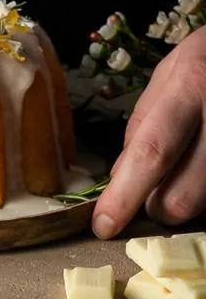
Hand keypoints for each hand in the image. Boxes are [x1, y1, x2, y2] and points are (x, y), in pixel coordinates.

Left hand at [92, 25, 205, 238]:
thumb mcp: (169, 74)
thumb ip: (143, 122)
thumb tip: (119, 176)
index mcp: (189, 90)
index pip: (152, 153)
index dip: (125, 195)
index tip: (103, 224)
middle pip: (182, 198)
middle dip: (158, 207)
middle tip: (153, 188)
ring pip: (205, 207)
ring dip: (187, 202)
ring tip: (186, 170)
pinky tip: (201, 170)